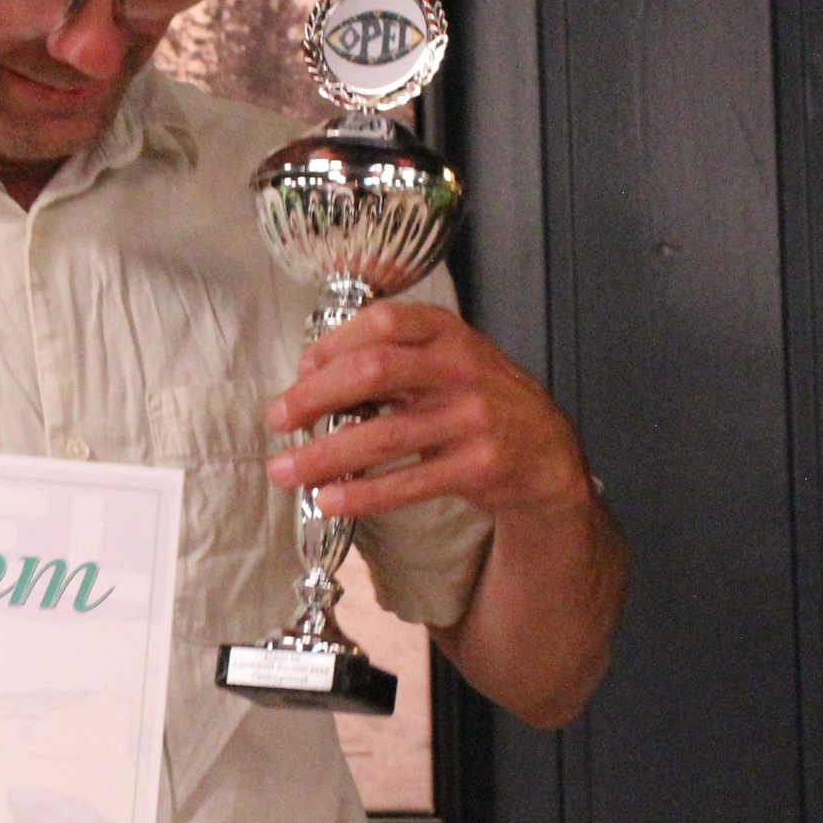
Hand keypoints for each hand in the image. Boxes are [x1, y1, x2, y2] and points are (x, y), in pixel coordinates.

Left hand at [264, 300, 593, 523]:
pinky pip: (410, 481)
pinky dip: (364, 493)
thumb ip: (387, 361)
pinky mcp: (480, 465)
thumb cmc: (474, 399)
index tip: (299, 371)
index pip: (380, 323)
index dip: (332, 345)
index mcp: (446, 331)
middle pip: (373, 371)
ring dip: (324, 455)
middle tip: (276, 420)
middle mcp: (462, 367)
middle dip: (314, 397)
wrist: (545, 450)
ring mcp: (475, 416)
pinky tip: (330, 499)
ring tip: (284, 471)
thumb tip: (308, 379)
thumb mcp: (442, 361)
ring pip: (384, 434)